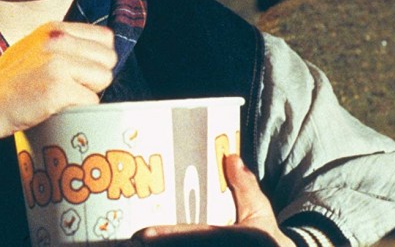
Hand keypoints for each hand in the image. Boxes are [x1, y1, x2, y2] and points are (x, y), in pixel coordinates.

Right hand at [0, 21, 115, 150]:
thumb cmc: (9, 83)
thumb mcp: (34, 48)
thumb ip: (64, 44)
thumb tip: (102, 53)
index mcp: (54, 28)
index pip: (105, 37)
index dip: (98, 58)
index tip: (82, 71)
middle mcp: (58, 40)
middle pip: (108, 58)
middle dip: (96, 77)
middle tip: (72, 87)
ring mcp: (58, 63)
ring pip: (104, 78)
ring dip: (89, 92)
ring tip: (64, 96)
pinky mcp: (58, 89)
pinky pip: (91, 100)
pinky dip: (79, 109)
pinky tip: (57, 107)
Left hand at [133, 155, 293, 246]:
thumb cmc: (267, 240)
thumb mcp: (260, 213)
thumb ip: (245, 186)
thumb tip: (230, 157)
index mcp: (236, 239)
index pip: (196, 237)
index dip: (168, 236)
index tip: (142, 235)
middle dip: (158, 246)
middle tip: (128, 241)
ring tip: (129, 246)